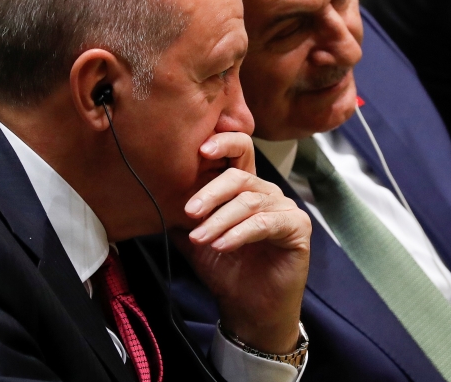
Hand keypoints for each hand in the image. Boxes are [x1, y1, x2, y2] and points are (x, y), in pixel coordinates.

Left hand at [175, 132, 310, 354]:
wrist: (247, 308)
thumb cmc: (224, 269)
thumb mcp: (195, 236)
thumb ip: (181, 213)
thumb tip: (153, 191)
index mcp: (243, 186)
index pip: (238, 149)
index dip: (222, 142)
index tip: (199, 149)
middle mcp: (266, 191)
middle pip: (239, 175)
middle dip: (210, 192)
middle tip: (189, 211)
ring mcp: (284, 207)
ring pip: (248, 201)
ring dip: (219, 220)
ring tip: (199, 237)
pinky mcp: (297, 227)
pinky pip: (265, 223)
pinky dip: (240, 233)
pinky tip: (222, 245)